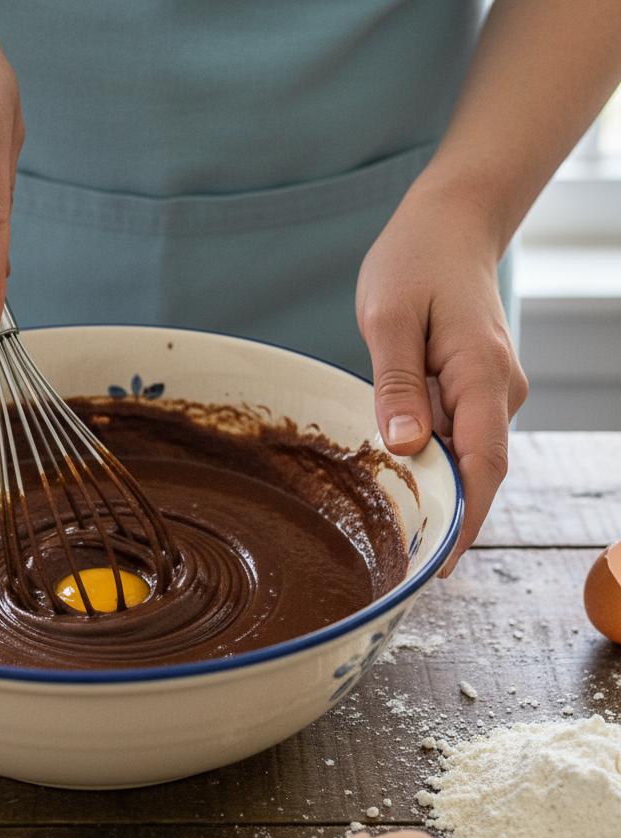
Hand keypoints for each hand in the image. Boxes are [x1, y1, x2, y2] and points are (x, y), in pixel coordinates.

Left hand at [356, 184, 528, 576]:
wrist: (451, 223)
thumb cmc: (416, 261)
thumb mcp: (390, 318)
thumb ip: (397, 384)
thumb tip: (404, 446)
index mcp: (483, 375)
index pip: (482, 466)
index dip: (464, 521)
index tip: (439, 566)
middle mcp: (499, 391)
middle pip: (477, 472)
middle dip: (446, 519)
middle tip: (397, 562)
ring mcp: (491, 391)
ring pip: (464, 457)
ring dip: (433, 490)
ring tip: (387, 529)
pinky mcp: (475, 388)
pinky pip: (456, 436)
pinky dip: (429, 461)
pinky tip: (394, 475)